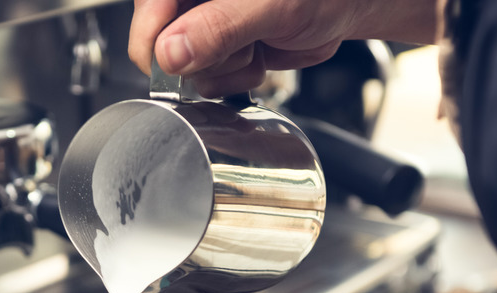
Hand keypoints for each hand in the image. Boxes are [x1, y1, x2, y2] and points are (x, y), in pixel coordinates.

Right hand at [129, 0, 437, 96]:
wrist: (349, 5)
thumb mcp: (273, 6)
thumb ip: (219, 28)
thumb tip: (170, 53)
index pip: (146, 14)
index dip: (158, 43)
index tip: (182, 61)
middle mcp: (189, 1)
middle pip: (161, 49)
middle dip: (204, 58)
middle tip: (244, 43)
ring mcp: (202, 24)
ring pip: (185, 71)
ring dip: (227, 69)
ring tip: (258, 44)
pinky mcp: (217, 48)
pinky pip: (208, 80)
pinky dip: (237, 78)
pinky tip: (258, 55)